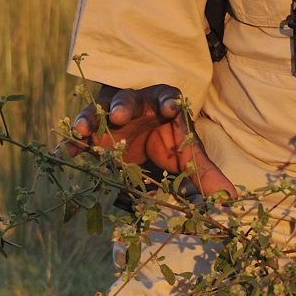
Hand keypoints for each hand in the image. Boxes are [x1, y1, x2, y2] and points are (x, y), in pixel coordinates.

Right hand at [66, 84, 235, 195]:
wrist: (143, 134)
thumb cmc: (169, 140)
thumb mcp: (187, 154)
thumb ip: (205, 173)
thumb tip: (230, 199)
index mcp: (163, 102)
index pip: (167, 95)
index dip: (168, 101)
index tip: (172, 108)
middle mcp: (135, 103)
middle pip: (128, 99)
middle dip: (124, 106)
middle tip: (120, 115)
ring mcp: (109, 114)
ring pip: (97, 111)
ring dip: (90, 119)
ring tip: (83, 131)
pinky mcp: (92, 131)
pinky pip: (80, 135)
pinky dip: (73, 142)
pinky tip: (64, 153)